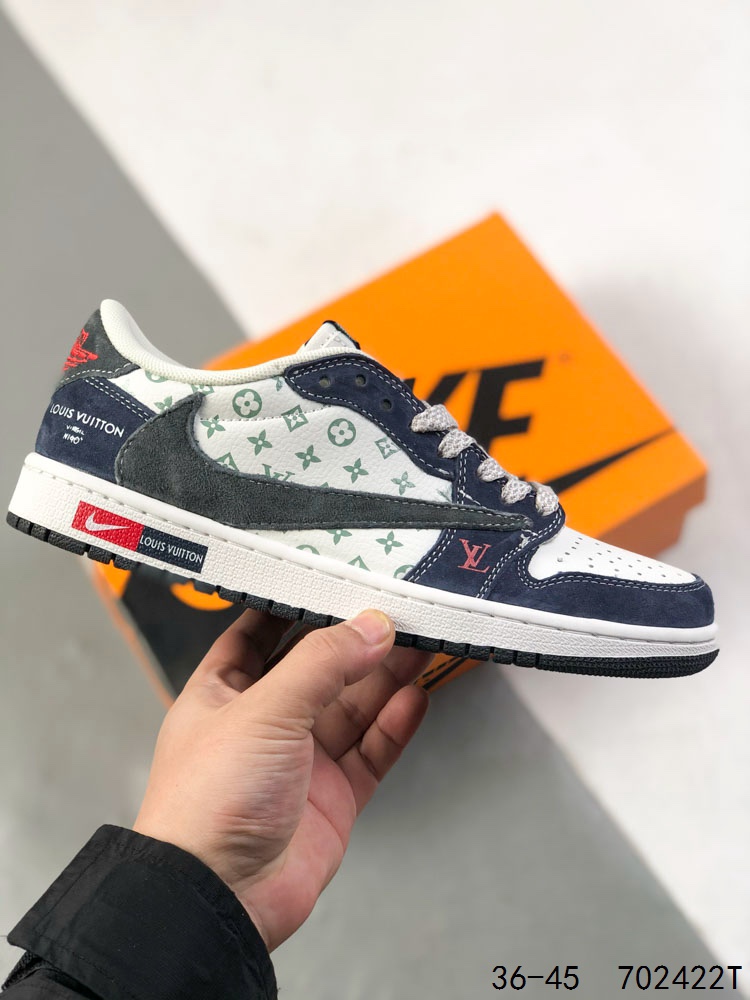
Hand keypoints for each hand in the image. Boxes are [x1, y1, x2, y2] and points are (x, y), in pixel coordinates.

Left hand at [133, 608, 429, 950]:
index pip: (259, 634)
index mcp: (224, 693)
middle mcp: (263, 723)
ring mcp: (301, 762)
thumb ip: (322, 664)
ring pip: (352, 707)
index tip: (334, 578)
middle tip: (398, 611)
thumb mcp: (264, 710)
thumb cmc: (210, 801)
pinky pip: (371, 751)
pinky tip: (415, 698)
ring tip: (421, 642)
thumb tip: (371, 626)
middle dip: (356, 641)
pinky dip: (395, 725)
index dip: (294, 607)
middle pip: (319, 669)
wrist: (220, 899)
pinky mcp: (334, 798)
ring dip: (385, 676)